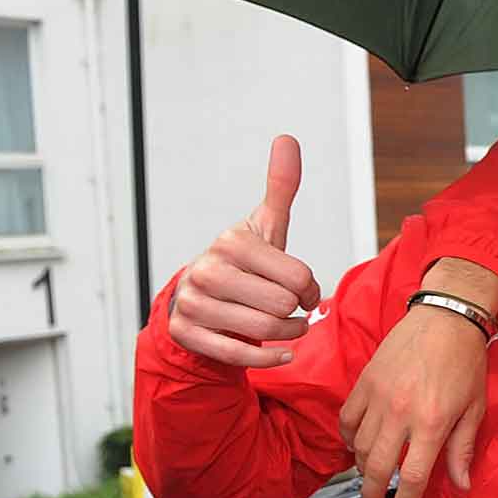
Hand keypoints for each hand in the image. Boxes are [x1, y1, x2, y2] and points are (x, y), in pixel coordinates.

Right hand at [169, 135, 321, 367]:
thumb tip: (287, 139)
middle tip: (295, 312)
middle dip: (299, 314)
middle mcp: (207, 270)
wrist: (199, 299)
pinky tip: (281, 353)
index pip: (298, 277)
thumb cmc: (242, 264)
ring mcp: (194, 304)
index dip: (311, 289)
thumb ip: (280, 187)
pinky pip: (238, 355)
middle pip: (282, 306)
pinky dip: (269, 359)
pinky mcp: (187, 334)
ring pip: (264, 331)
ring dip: (288, 336)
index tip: (305, 291)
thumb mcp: (264, 227)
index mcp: (231, 242)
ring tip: (288, 329)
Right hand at [338, 259, 497, 497]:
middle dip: (375, 495)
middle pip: (378, 468)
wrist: (445, 317)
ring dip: (362, 469)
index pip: (414, 478)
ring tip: (369, 478)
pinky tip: (355, 446)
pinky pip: (347, 419)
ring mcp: (378, 397)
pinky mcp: (364, 382)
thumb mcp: (474, 408)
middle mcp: (401, 413)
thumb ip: (463, 449)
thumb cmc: (465, 361)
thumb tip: (461, 485)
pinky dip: (347, 437)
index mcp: (433, 423)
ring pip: (358, 446)